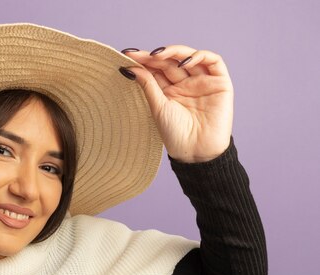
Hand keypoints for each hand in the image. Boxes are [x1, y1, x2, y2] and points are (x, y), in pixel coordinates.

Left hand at [121, 45, 233, 162]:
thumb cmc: (175, 134)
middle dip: (154, 56)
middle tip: (139, 55)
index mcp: (169, 90)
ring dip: (174, 52)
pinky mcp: (220, 82)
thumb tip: (130, 67)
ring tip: (158, 55)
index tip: (127, 56)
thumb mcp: (158, 107)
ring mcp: (203, 82)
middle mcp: (186, 84)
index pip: (157, 69)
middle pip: (170, 62)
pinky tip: (184, 61)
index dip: (144, 61)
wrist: (196, 150)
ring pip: (190, 58)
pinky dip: (200, 56)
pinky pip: (213, 61)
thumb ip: (148, 85)